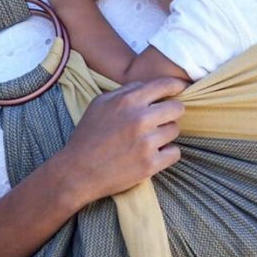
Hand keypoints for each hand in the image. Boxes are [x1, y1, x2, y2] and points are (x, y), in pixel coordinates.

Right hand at [59, 77, 185, 204]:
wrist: (77, 171)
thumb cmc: (87, 135)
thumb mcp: (100, 103)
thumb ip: (125, 91)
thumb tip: (147, 86)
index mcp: (128, 101)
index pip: (164, 85)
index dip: (176, 86)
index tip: (179, 89)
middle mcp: (140, 119)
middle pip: (177, 108)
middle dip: (172, 112)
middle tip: (162, 119)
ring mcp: (146, 143)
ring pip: (175, 130)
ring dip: (166, 133)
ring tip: (151, 138)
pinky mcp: (150, 164)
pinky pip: (175, 152)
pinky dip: (167, 153)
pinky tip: (154, 153)